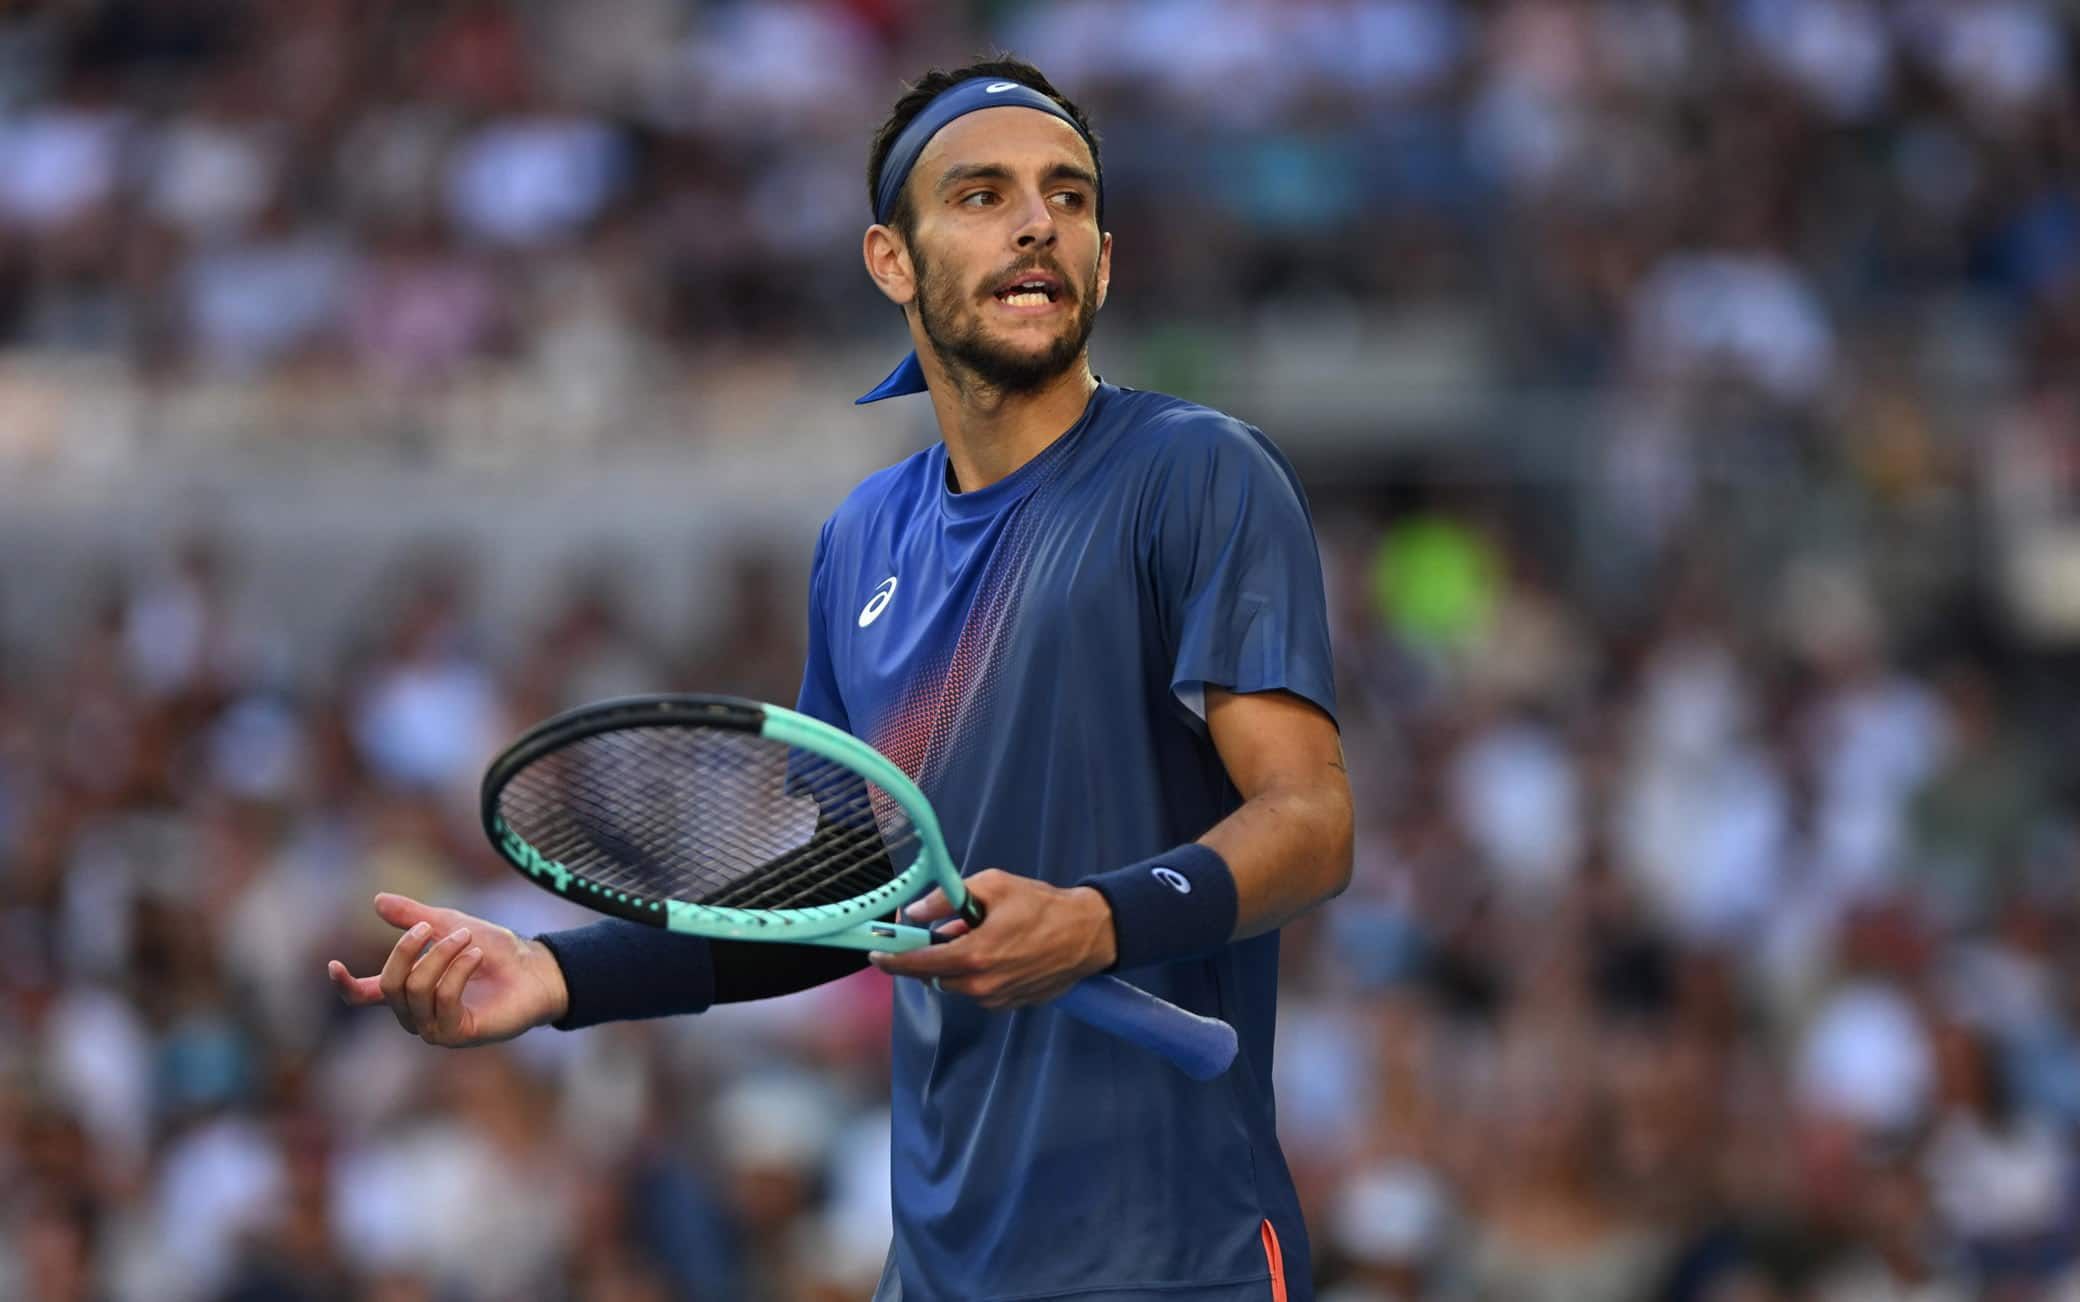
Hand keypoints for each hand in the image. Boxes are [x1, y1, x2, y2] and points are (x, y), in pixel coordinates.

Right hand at [327, 892, 568, 1046]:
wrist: (536, 969)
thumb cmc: (496, 951)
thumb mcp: (451, 924)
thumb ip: (414, 916)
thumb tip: (377, 900)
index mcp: (408, 989)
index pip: (365, 994)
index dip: (345, 984)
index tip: (333, 964)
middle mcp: (416, 1012)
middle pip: (389, 984)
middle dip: (407, 949)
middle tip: (435, 924)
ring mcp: (435, 1027)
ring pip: (415, 990)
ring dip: (441, 956)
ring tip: (468, 938)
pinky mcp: (457, 1034)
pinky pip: (442, 1000)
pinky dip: (458, 970)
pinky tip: (477, 955)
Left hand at [868, 871, 1116, 1009]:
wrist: (1087, 934)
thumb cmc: (1042, 906)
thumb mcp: (993, 886)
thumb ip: (947, 899)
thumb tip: (915, 912)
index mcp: (973, 956)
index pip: (918, 964)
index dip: (891, 959)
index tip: (875, 953)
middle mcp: (981, 985)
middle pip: (933, 975)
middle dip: (930, 954)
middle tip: (943, 930)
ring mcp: (996, 999)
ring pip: (956, 984)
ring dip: (956, 963)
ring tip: (980, 935)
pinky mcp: (1010, 1005)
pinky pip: (978, 990)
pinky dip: (976, 973)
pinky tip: (998, 951)